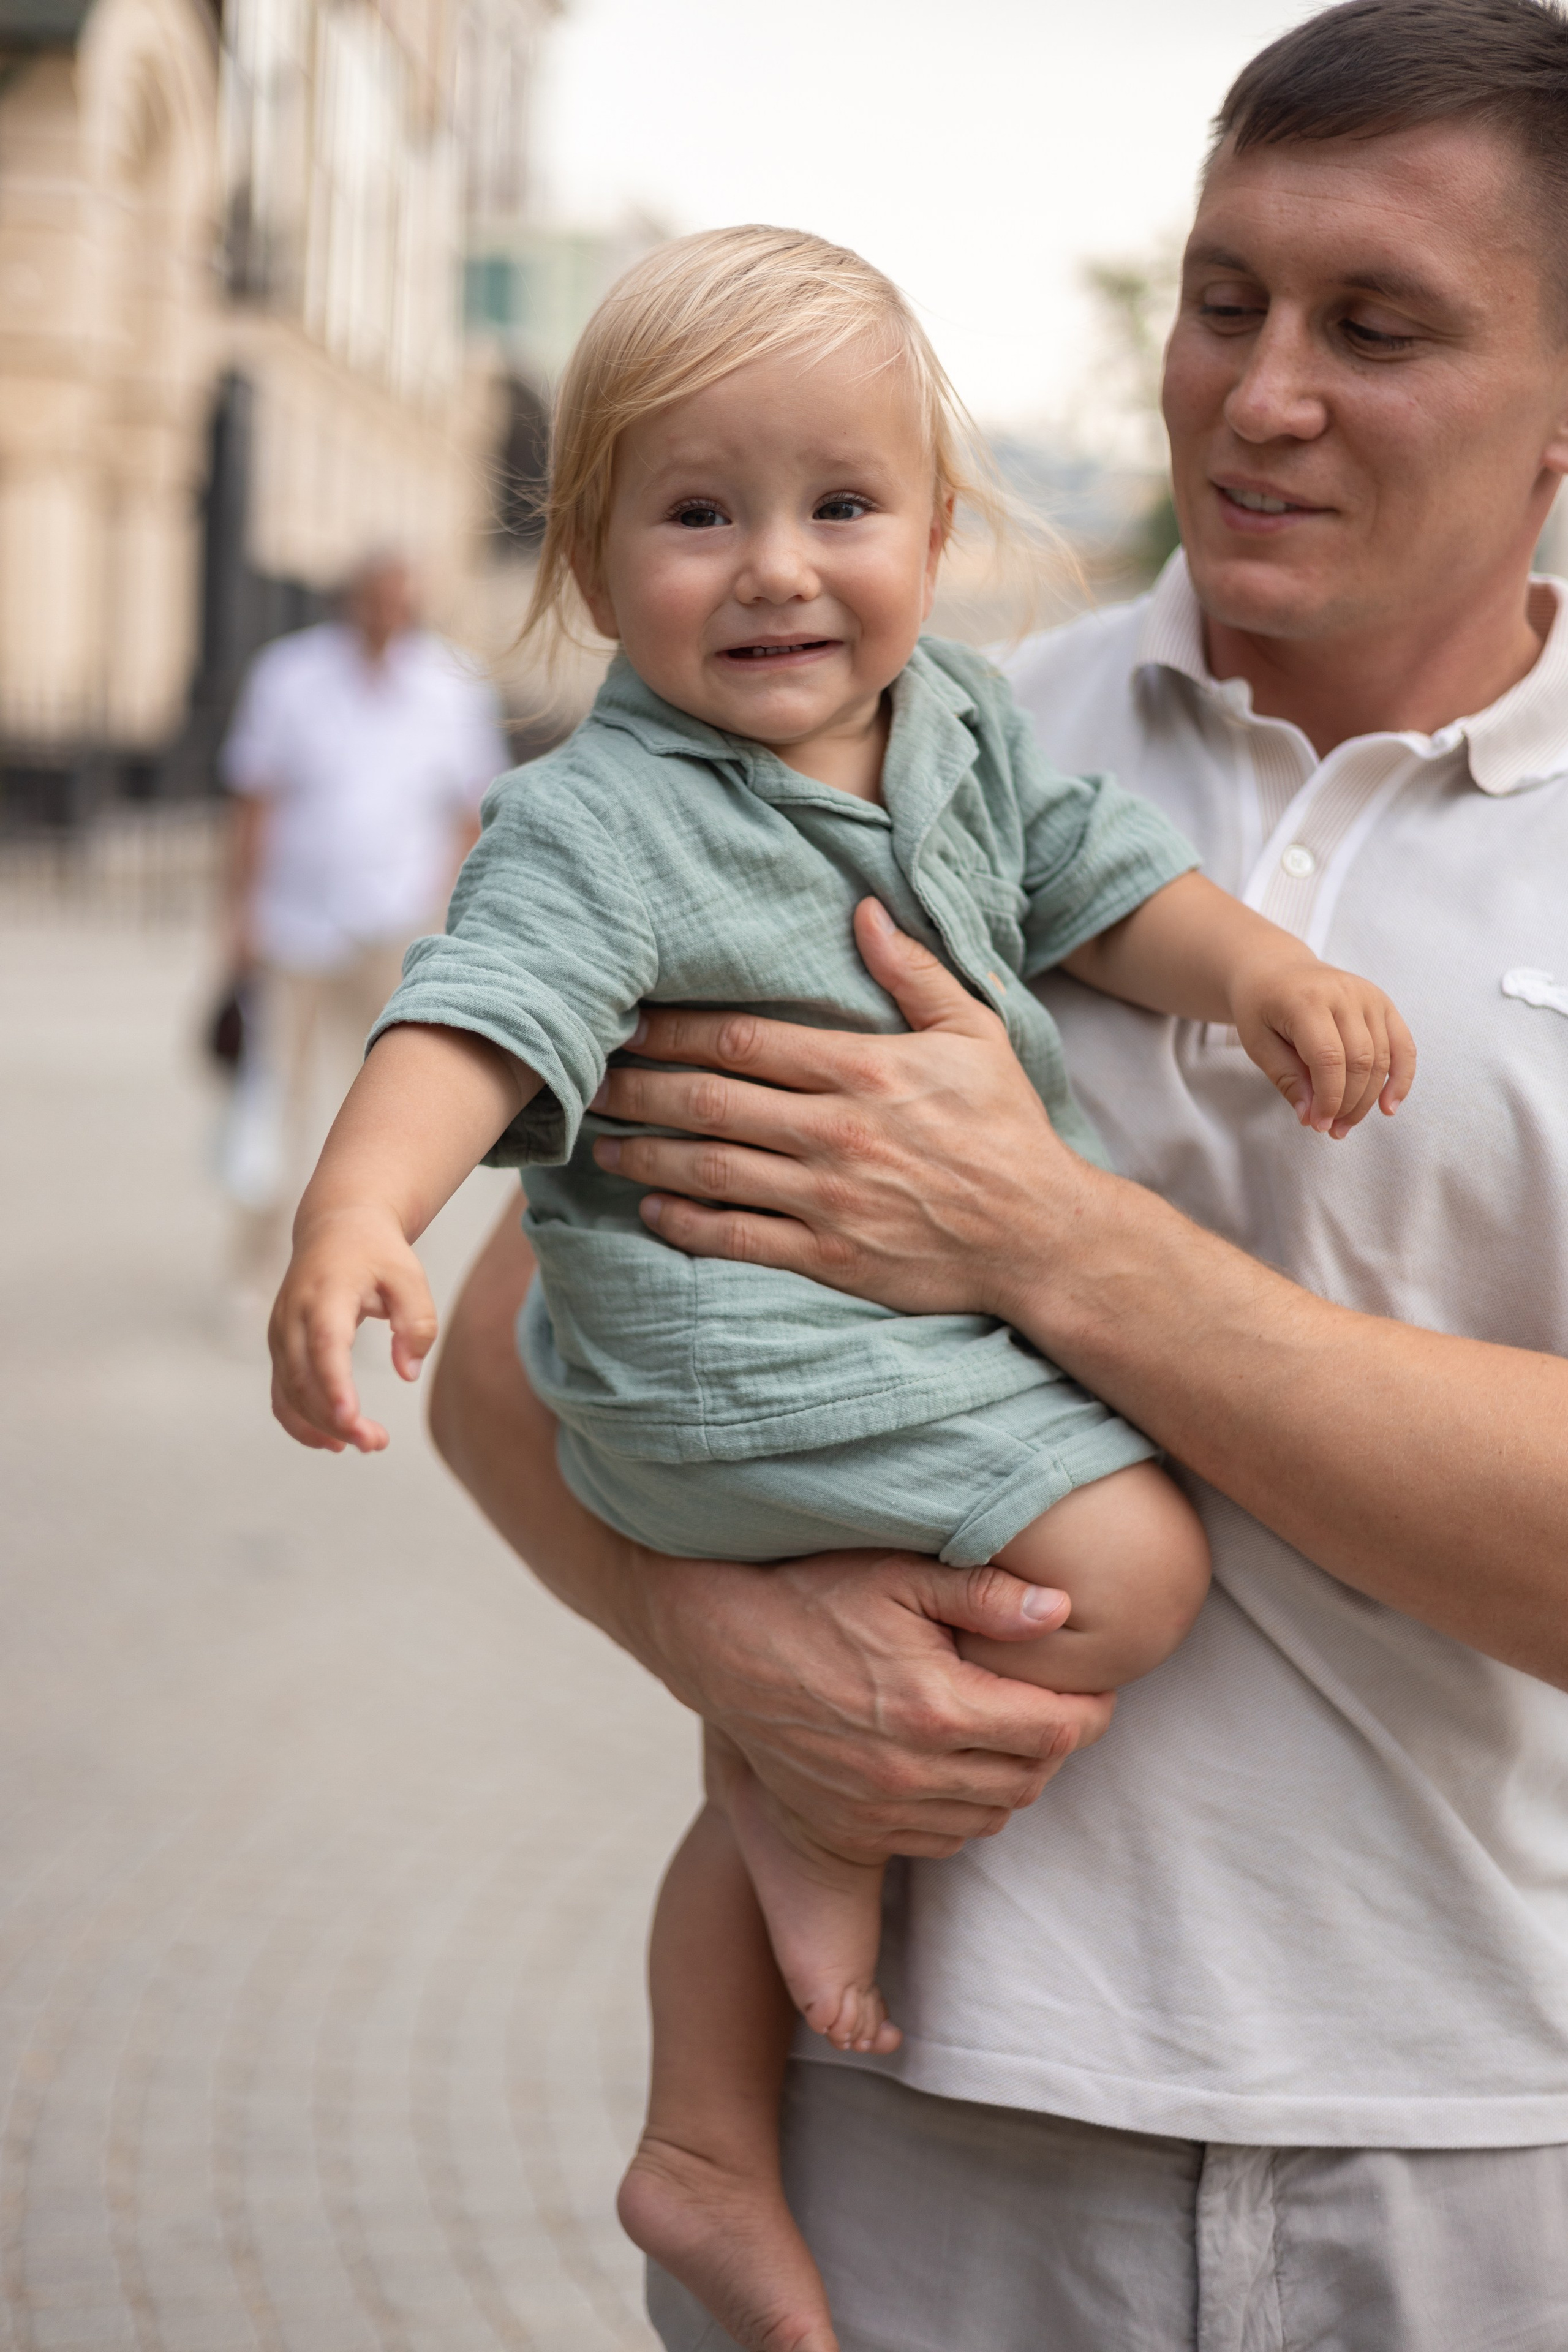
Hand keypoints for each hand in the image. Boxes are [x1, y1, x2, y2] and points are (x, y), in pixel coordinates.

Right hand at [269, 1203, 437, 1452]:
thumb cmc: (377, 1252)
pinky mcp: (279, 1346)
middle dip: (336, 1419)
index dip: (334, 1384)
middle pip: (305, 1379)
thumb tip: (408, 1372)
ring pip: (289, 1392)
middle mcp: (293, 1315)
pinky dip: (301, 1422)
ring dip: (322, 1427)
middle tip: (377, 1443)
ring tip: (367, 1444)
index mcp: (327, 1293)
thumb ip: (416, 1322)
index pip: (325, 1345)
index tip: (350, 1418)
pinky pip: (281, 1393)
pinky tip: (332, 1442)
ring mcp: (280, 1332)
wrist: (335, 1226)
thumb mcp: (409, 1275)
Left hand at [590, 898, 1066, 1319]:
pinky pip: (739, 1238)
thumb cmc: (1006, 1129)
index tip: (630, 1020)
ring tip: (600, 1141)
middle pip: (710, 1101)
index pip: (745, 1040)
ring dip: (646, 1153)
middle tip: (586, 1078)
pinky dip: (686, 1223)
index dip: (676, 1029)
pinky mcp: (830, 1257)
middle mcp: (838, 1133)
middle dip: (639, 1087)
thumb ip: (913, 971)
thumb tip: (862, 907)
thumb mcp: (976, 1032)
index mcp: (867, 1070)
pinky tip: (650, 1206)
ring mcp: (830, 1199)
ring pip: (711, 1169)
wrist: (1041, 1237)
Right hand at [629, 1543, 1114, 1859]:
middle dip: (1057, 1746)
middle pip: (1031, 1780)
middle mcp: (912, 1773)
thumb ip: (984, 1595)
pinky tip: (957, 1767)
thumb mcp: (898, 1575)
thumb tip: (1061, 1611)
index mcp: (937, 1708)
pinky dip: (966, 1811)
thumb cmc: (811, 1594)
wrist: (718, 1642)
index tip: (1099, 1691)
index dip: (1091, 1712)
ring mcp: (879, 1810)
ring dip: (1014, 1780)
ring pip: (990, 1816)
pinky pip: (941, 1839)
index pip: (1054, 1731)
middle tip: (1057, 1708)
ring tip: (1009, 1733)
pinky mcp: (851, 1829)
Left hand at [1229, 952, 1415, 1138]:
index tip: (1318, 1124)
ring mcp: (1368, 996)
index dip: (1329, 1098)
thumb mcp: (1258, 1043)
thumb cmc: (1262, 1007)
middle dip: (1349, 1103)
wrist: (1276, 969)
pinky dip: (1400, 1078)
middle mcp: (1344, 993)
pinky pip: (1404, 1045)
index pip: (1329, 1058)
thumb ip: (1286, 1079)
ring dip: (1368, 1099)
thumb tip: (1312, 1117)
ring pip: (1383, 1058)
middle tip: (1332, 1129)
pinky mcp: (1383, 1002)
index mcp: (1307, 1000)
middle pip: (1361, 1061)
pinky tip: (1388, 1106)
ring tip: (1347, 1123)